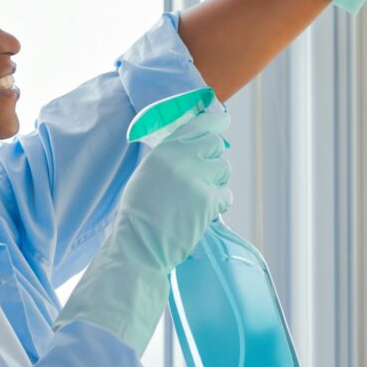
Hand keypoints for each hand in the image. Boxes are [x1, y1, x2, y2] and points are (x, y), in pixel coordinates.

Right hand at [113, 108, 232, 273]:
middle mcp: (180, 159)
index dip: (214, 122)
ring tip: (200, 197)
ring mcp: (196, 178)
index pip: (197, 125)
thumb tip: (196, 147)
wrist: (139, 245)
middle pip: (215, 144)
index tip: (223, 121)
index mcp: (163, 151)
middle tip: (204, 176)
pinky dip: (219, 203)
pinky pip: (227, 194)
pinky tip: (203, 213)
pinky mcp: (208, 200)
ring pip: (224, 168)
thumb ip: (169, 157)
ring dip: (218, 181)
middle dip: (213, 158)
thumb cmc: (139, 215)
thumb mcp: (147, 174)